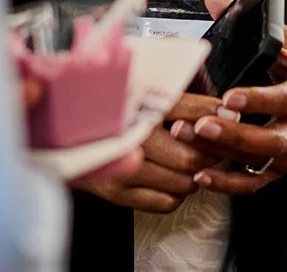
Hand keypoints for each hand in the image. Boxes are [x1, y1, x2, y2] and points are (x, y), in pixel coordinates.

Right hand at [69, 92, 223, 213]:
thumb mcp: (140, 84)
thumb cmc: (102, 101)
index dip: (218, 118)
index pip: (197, 114)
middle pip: (193, 156)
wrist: (57, 127)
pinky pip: (165, 202)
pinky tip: (171, 177)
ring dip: (193, 174)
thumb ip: (181, 94)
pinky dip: (176, 193)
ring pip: (183, 182)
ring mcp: (124, 167)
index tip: (229, 119)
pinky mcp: (117, 190)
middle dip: (208, 152)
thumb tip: (222, 107)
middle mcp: (133, 135)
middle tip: (211, 144)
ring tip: (189, 159)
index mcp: (140, 101)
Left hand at [170, 0, 286, 195]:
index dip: (259, 100)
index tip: (230, 96)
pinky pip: (255, 184)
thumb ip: (254, 23)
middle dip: (234, 133)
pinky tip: (200, 175)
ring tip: (190, 139)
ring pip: (260, 161)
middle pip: (273, 138)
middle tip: (200, 124)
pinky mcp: (281, 170)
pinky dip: (228, 183)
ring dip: (223, 154)